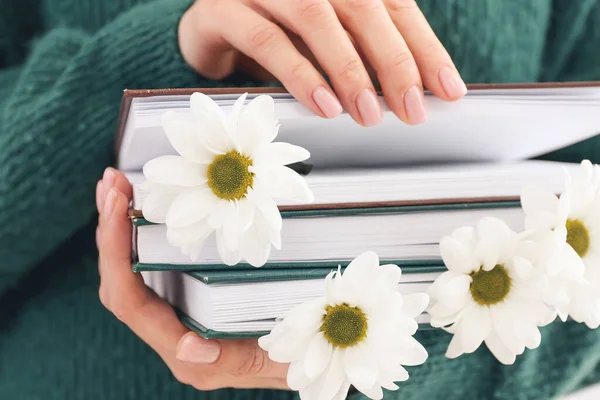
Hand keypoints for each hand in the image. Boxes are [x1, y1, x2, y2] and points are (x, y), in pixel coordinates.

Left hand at [95, 168, 288, 389]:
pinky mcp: (188, 306)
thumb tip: (187, 349)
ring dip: (119, 230)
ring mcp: (178, 321)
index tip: (117, 208)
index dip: (116, 254)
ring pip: (131, 276)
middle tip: (111, 184)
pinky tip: (142, 213)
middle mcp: (173, 336)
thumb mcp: (269, 361)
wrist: (310, 363)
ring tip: (117, 188)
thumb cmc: (296, 359)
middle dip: (109, 231)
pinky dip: (138, 239)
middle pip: (120, 283)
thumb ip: (228, 359)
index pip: (130, 300)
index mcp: (185, 351)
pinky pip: (149, 274)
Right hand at [178, 0, 466, 126]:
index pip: (395, 6)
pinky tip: (323, 107)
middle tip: (412, 109)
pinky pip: (268, 40)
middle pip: (364, 8)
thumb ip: (363, 53)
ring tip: (368, 115)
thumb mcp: (327, 41)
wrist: (210, 21)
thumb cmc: (278, 32)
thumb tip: (410, 94)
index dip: (425, 48)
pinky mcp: (225, 8)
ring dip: (348, 71)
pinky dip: (300, 74)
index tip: (448, 91)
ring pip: (317, 20)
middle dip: (394, 62)